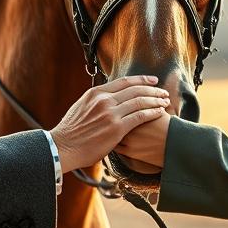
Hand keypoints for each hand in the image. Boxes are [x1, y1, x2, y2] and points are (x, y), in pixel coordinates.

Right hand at [50, 76, 169, 172]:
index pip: (124, 81)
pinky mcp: (116, 128)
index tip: (153, 80)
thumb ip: (96, 101)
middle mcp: (104, 100)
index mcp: (95, 93)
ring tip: (165, 102)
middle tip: (164, 92)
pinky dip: (152, 113)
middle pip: (135, 89)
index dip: (141, 80)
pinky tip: (159, 113)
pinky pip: (140, 116)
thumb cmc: (71, 132)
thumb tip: (106, 98)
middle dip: (153, 89)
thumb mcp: (81, 107)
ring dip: (156, 100)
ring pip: (140, 101)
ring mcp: (111, 113)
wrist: (62, 147)